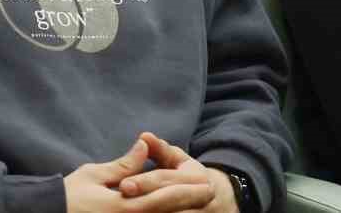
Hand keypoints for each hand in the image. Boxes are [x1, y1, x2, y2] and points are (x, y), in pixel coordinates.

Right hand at [64, 137, 215, 212]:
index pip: (165, 197)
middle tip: (209, 194)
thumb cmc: (70, 196)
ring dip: (180, 211)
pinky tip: (173, 211)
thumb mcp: (95, 175)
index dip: (188, 191)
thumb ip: (124, 164)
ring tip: (197, 205)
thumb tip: (144, 147)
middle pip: (169, 212)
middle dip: (191, 204)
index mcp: (126, 205)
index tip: (206, 184)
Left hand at [118, 133, 235, 211]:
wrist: (218, 203)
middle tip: (122, 199)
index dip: (144, 182)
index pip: (166, 180)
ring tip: (127, 211)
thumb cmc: (187, 176)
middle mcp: (204, 198)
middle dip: (144, 201)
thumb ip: (160, 149)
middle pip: (169, 201)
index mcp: (198, 178)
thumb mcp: (176, 159)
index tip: (123, 185)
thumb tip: (144, 136)